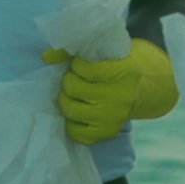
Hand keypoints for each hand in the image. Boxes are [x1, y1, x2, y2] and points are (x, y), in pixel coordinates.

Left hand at [41, 37, 179, 143]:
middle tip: (76, 79)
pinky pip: (75, 131)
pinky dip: (72, 121)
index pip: (83, 66)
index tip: (83, 65)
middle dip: (70, 80)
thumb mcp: (104, 54)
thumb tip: (46, 56)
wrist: (138, 91)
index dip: (77, 64)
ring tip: (74, 94)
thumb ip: (75, 52)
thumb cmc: (116, 68)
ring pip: (71, 109)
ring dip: (67, 99)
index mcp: (125, 71)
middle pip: (73, 87)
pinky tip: (80, 110)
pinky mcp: (106, 132)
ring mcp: (113, 116)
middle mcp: (121, 95)